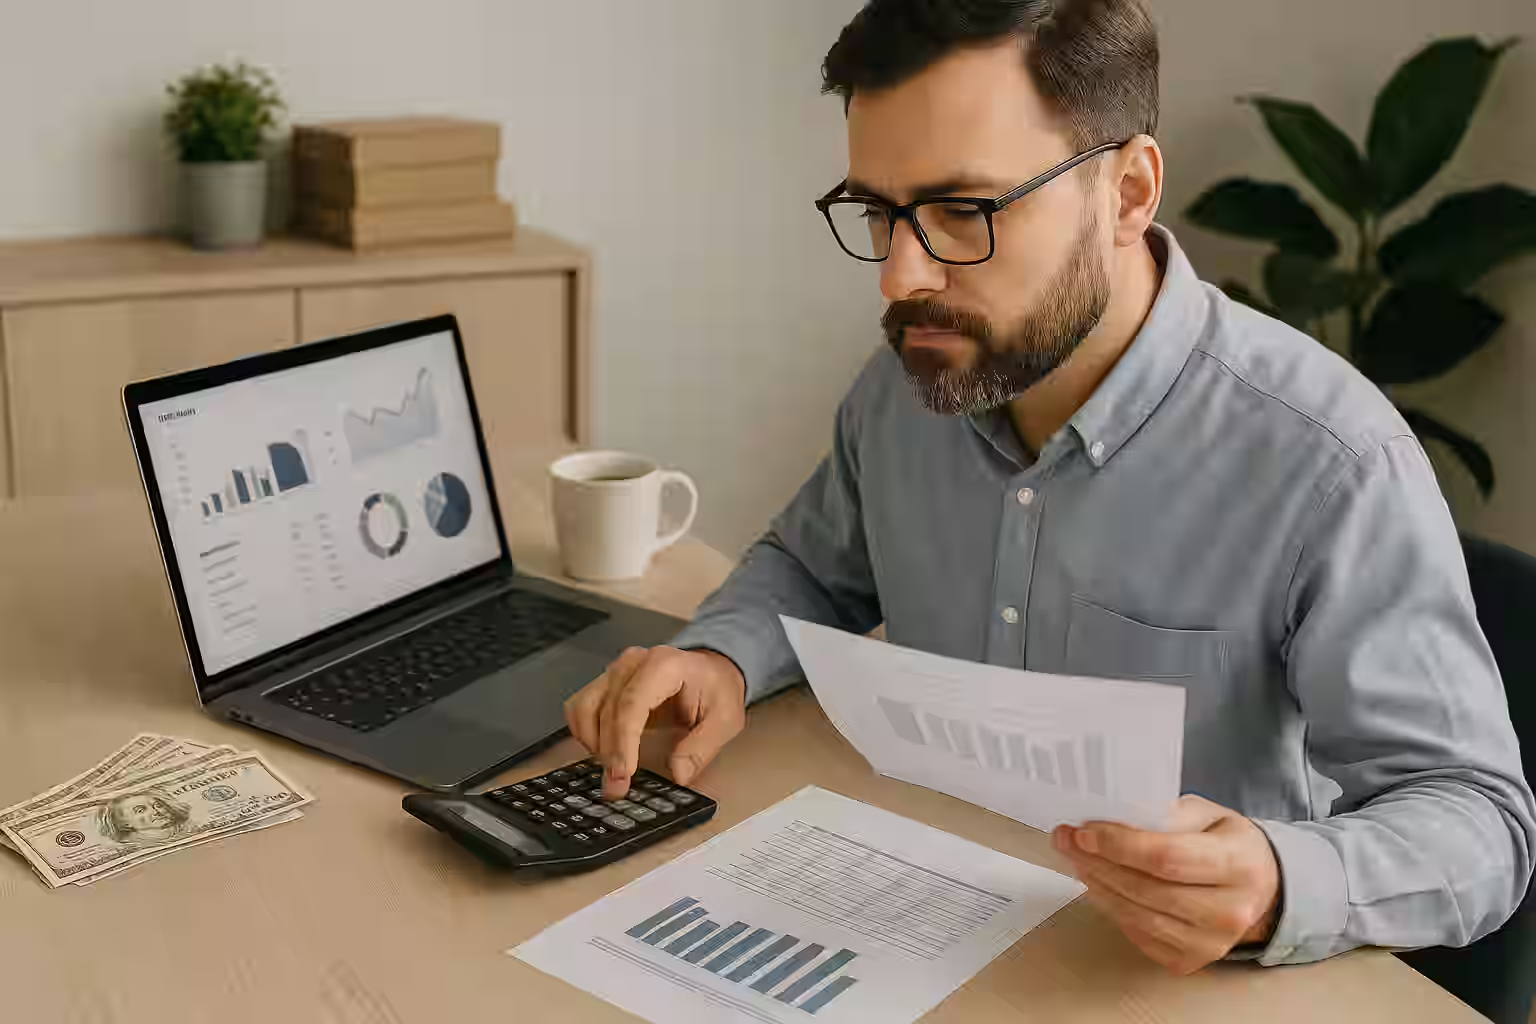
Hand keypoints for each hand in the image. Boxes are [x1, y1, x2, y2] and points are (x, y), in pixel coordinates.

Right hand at [563, 646, 746, 799]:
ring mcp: (616, 670)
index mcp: (665, 666)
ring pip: (585, 707)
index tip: (623, 773)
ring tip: (612, 770)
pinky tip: (601, 750)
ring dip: (593, 744)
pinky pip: (580, 706)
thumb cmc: (717, 689)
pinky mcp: (606, 681)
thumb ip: (701, 747)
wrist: (711, 669)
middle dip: (609, 754)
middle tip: (617, 787)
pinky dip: (584, 732)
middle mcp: (635, 663)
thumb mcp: (725, 719)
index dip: (623, 742)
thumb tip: (678, 774)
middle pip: (606, 710)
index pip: (632, 704)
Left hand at [1052, 795, 1280, 974]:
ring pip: (1136, 915)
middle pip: (1145, 889)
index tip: (1085, 831)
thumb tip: (1112, 816)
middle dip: (1097, 862)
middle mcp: (1229, 910)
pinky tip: (1099, 884)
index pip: (1166, 857)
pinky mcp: (1189, 960)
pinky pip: (1138, 934)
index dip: (1119, 845)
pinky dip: (1112, 908)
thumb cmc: (1229, 845)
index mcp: (1238, 864)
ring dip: (1097, 885)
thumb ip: (1165, 813)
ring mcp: (1210, 943)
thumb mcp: (1206, 814)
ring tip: (1077, 859)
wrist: (1261, 889)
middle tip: (1067, 840)